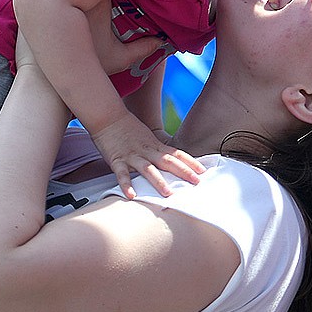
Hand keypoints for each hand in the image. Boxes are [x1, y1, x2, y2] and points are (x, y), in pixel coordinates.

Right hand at [89, 112, 203, 198]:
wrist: (108, 116)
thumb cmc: (128, 128)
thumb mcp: (148, 138)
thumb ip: (159, 150)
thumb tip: (172, 161)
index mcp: (155, 146)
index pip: (177, 154)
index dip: (191, 162)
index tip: (203, 171)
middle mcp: (147, 150)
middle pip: (168, 161)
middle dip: (183, 172)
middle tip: (196, 182)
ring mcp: (132, 155)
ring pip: (148, 169)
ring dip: (158, 181)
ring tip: (168, 193)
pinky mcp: (117, 160)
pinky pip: (122, 174)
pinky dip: (126, 184)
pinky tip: (131, 195)